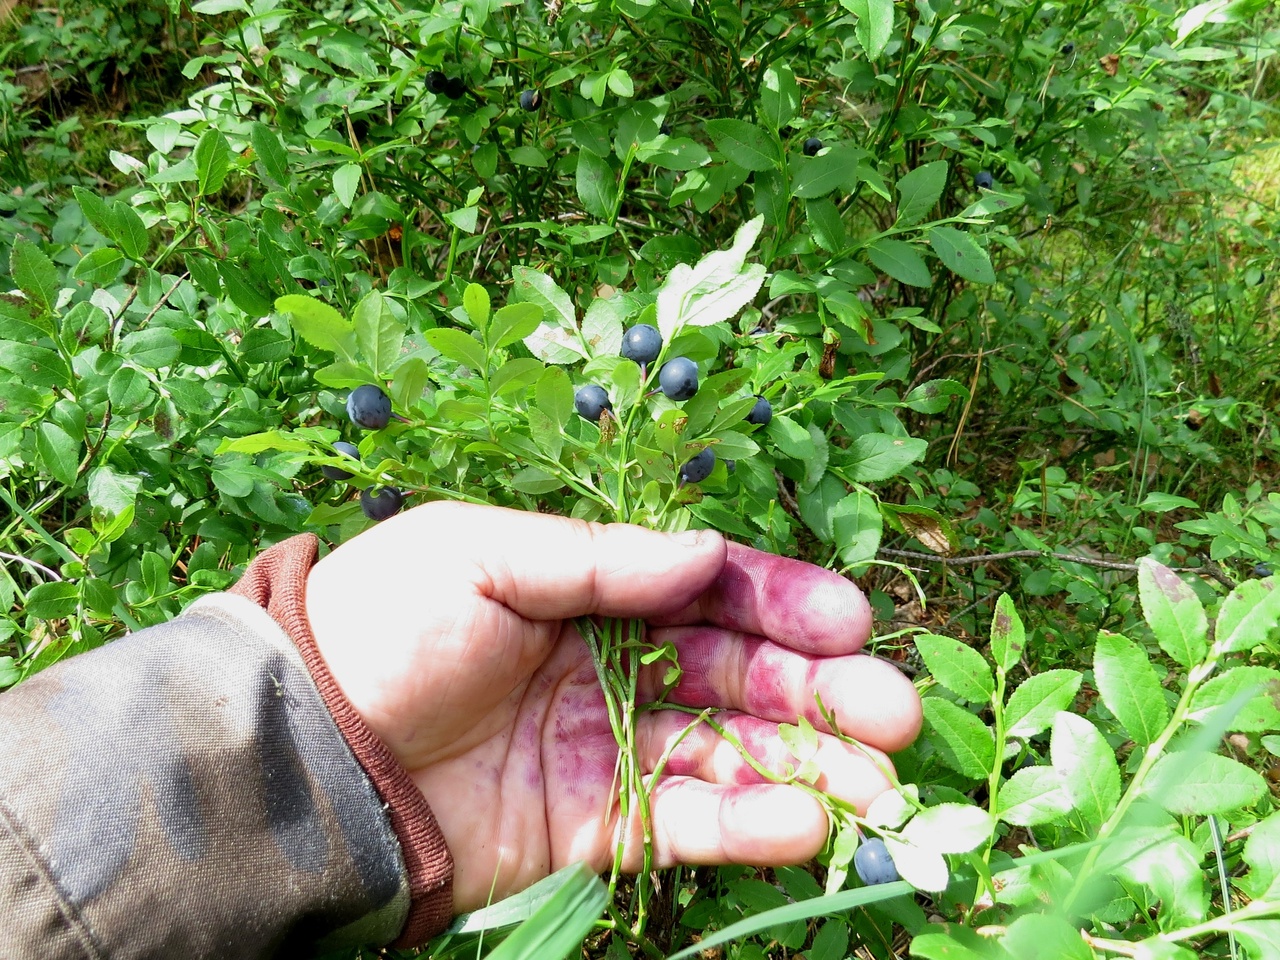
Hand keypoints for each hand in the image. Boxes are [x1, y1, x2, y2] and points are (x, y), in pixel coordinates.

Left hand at [305, 503, 921, 911]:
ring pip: (728, 756)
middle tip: (895, 711)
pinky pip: (683, 825)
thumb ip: (600, 559)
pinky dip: (747, 827)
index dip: (780, 603)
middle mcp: (612, 667)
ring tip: (877, 784)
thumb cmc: (384, 625)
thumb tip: (709, 553)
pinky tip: (805, 824)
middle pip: (738, 676)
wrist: (305, 745)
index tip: (849, 620)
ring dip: (806, 767)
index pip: (707, 592)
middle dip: (819, 691)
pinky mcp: (591, 825)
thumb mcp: (482, 555)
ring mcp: (607, 749)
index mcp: (589, 591)